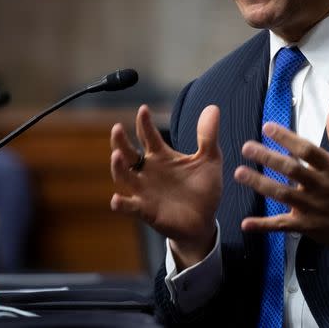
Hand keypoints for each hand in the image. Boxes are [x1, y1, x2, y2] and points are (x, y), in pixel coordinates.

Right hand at [110, 104, 222, 267]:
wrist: (204, 221)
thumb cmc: (203, 188)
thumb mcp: (209, 159)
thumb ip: (208, 136)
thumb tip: (213, 107)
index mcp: (162, 156)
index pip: (149, 136)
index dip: (145, 123)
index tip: (143, 109)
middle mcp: (149, 171)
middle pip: (128, 153)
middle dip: (120, 141)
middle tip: (116, 128)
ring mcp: (145, 191)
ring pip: (124, 177)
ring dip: (118, 167)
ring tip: (116, 155)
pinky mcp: (146, 210)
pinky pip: (130, 207)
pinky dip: (122, 203)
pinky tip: (116, 199)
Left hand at [234, 102, 328, 263]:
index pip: (306, 150)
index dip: (287, 138)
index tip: (268, 127)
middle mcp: (320, 186)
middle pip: (291, 170)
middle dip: (268, 158)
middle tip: (247, 147)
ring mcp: (312, 207)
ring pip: (282, 194)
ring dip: (260, 184)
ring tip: (240, 173)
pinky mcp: (306, 225)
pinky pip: (282, 225)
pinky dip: (263, 225)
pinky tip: (245, 223)